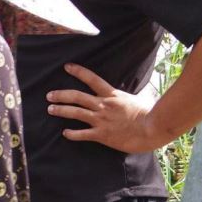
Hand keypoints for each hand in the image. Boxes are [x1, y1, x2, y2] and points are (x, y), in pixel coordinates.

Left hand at [47, 64, 161, 153]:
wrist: (152, 128)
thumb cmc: (149, 114)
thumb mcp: (137, 98)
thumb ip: (127, 96)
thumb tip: (129, 93)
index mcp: (112, 95)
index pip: (92, 79)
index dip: (78, 72)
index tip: (67, 67)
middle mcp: (103, 105)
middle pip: (77, 96)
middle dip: (61, 95)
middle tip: (49, 95)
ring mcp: (101, 120)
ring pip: (75, 112)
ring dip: (61, 110)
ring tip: (50, 109)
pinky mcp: (102, 135)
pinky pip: (82, 134)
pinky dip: (72, 134)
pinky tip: (65, 133)